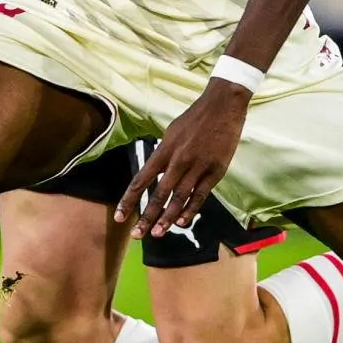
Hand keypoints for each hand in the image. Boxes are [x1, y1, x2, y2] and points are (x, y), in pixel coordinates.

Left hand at [114, 80, 250, 237]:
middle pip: (159, 194)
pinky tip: (182, 222)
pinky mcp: (216, 171)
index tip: (119, 216)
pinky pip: (201, 195)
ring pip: (180, 198)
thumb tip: (155, 174)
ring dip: (167, 218)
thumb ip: (162, 155)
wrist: (222, 106)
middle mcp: (178, 160)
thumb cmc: (193, 119)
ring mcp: (198, 167)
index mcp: (164, 150)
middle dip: (147, 216)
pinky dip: (191, 209)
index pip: (142, 179)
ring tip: (158, 234)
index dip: (129, 200)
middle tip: (138, 235)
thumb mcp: (170, 133)